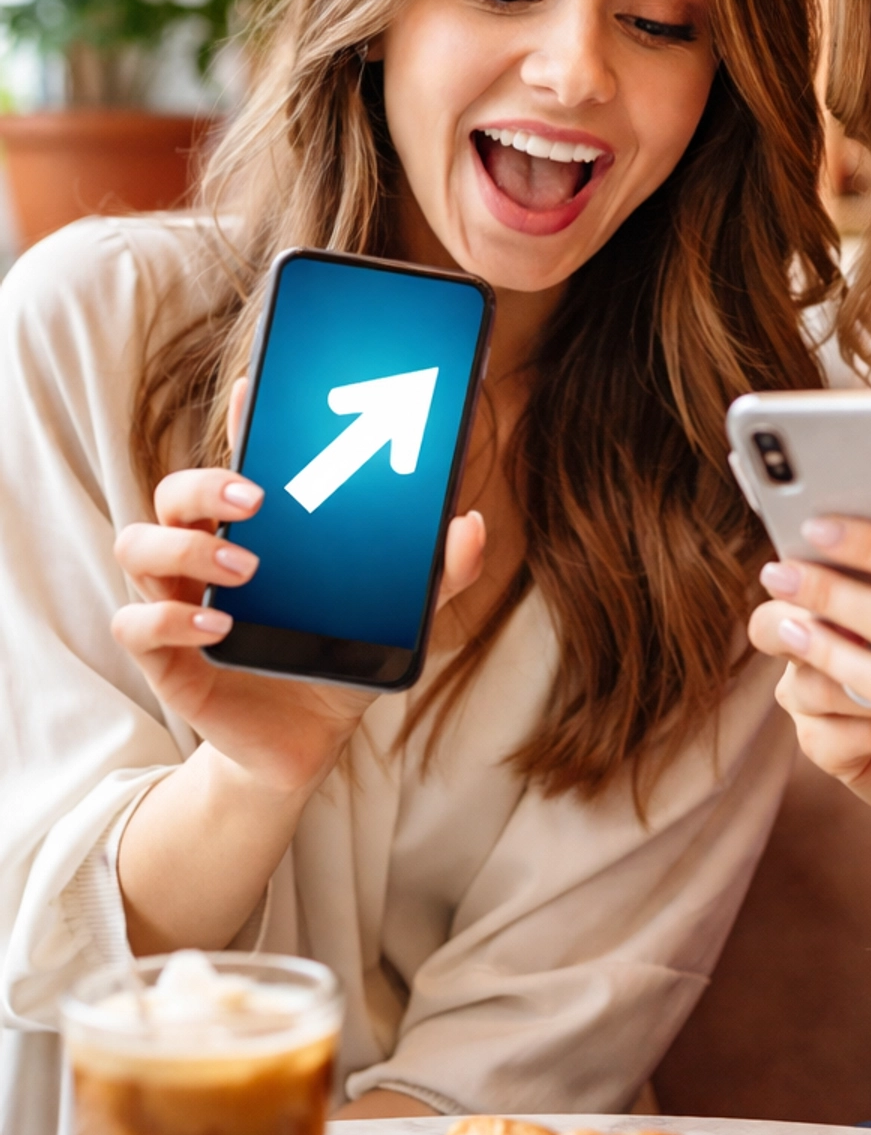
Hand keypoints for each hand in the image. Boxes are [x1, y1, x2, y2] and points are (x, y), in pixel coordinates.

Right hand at [112, 379, 486, 797]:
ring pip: (138, 546)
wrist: (305, 746)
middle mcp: (204, 557)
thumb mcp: (394, 620)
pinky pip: (136, 627)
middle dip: (205, 485)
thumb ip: (434, 576)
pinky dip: (170, 620)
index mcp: (253, 533)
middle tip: (256, 499)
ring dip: (185, 547)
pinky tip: (217, 626)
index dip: (239, 422)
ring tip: (246, 568)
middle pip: (173, 493)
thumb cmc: (338, 661)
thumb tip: (470, 525)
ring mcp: (178, 603)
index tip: (255, 388)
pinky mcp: (167, 660)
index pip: (235, 463)